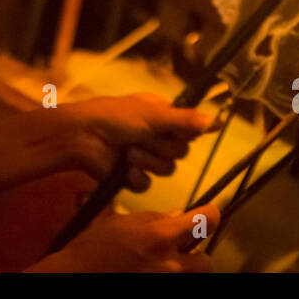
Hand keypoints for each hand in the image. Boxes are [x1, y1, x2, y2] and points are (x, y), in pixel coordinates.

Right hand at [28, 204, 220, 271]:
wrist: (75, 275)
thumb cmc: (92, 246)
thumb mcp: (117, 221)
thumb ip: (150, 218)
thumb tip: (176, 216)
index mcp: (160, 237)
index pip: (206, 221)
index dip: (209, 214)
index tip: (206, 213)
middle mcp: (170, 264)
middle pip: (206, 261)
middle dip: (196, 255)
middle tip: (181, 250)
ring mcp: (165, 281)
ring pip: (191, 274)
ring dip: (182, 268)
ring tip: (161, 263)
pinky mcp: (159, 289)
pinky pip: (174, 281)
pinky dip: (165, 274)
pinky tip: (147, 270)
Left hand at [60, 94, 212, 192]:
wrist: (81, 137)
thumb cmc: (113, 117)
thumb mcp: (152, 114)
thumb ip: (185, 120)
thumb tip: (218, 120)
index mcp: (160, 116)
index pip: (188, 130)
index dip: (182, 134)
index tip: (171, 130)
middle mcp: (154, 135)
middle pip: (180, 153)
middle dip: (161, 147)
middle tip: (142, 137)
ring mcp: (143, 157)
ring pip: (166, 170)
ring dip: (147, 160)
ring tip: (127, 151)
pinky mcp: (130, 177)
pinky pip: (146, 184)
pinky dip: (134, 176)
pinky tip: (122, 168)